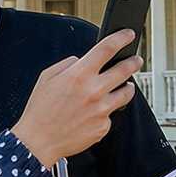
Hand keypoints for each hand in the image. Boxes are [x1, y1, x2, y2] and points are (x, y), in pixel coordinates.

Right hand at [9, 30, 143, 167]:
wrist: (39, 141)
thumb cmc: (40, 110)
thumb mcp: (47, 78)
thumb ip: (67, 64)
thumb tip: (81, 61)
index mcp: (79, 75)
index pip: (107, 49)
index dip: (121, 38)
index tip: (128, 35)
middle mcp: (94, 91)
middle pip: (125, 70)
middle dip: (134, 62)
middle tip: (136, 60)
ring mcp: (101, 110)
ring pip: (126, 93)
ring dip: (128, 87)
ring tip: (126, 86)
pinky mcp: (103, 127)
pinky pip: (111, 114)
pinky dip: (106, 111)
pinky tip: (94, 113)